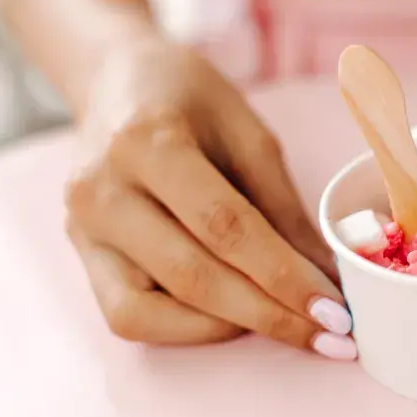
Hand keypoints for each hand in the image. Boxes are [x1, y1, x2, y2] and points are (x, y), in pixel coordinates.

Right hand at [63, 41, 356, 358]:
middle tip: (329, 336)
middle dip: (268, 315)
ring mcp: (82, 228)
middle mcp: (102, 190)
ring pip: (150, 311)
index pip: (225, 226)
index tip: (335, 312)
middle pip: (192, 276)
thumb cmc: (187, 97)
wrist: (113, 80)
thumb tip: (324, 276)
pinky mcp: (81, 254)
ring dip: (227, 329)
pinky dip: (183, 328)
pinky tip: (230, 318)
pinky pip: (126, 315)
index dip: (284, 276)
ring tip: (285, 326)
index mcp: (146, 141)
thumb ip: (281, 206)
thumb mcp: (247, 131)